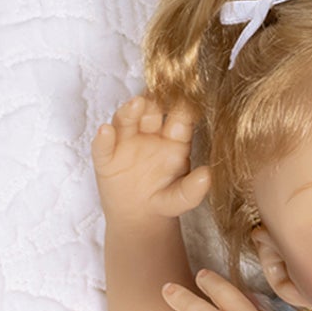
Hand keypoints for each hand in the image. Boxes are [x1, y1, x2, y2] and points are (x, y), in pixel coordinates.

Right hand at [91, 93, 211, 230]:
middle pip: (151, 112)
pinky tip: (105, 131)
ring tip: (136, 104)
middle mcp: (150, 134)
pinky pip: (103, 146)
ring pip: (127, 121)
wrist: (138, 219)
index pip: (179, 118)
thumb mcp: (181, 199)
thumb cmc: (163, 201)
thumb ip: (193, 189)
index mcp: (175, 140)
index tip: (188, 95)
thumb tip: (209, 175)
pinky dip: (103, 138)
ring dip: (130, 111)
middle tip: (160, 91)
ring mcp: (127, 142)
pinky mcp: (106, 157)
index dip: (183, 106)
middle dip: (155, 101)